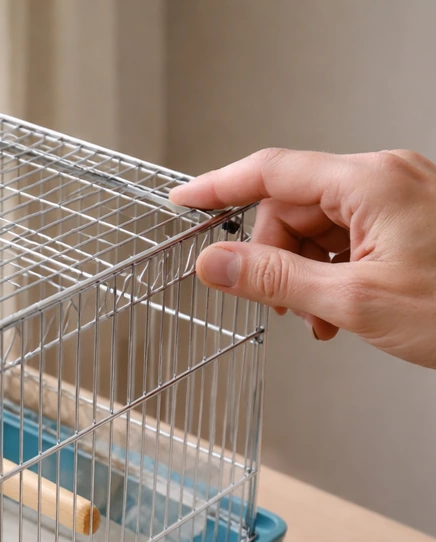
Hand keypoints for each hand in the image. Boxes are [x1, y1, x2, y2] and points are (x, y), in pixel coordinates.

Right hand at [169, 148, 435, 368]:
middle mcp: (384, 179)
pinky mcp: (409, 220)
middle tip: (276, 302)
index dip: (219, 188)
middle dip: (275, 256)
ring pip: (318, 227)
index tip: (183, 202)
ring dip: (304, 273)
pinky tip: (337, 311)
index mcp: (370, 182)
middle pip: (293, 206)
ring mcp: (399, 198)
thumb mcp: (355, 300)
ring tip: (318, 317)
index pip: (271, 172)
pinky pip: (347, 237)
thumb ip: (275, 279)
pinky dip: (330, 273)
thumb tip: (216, 264)